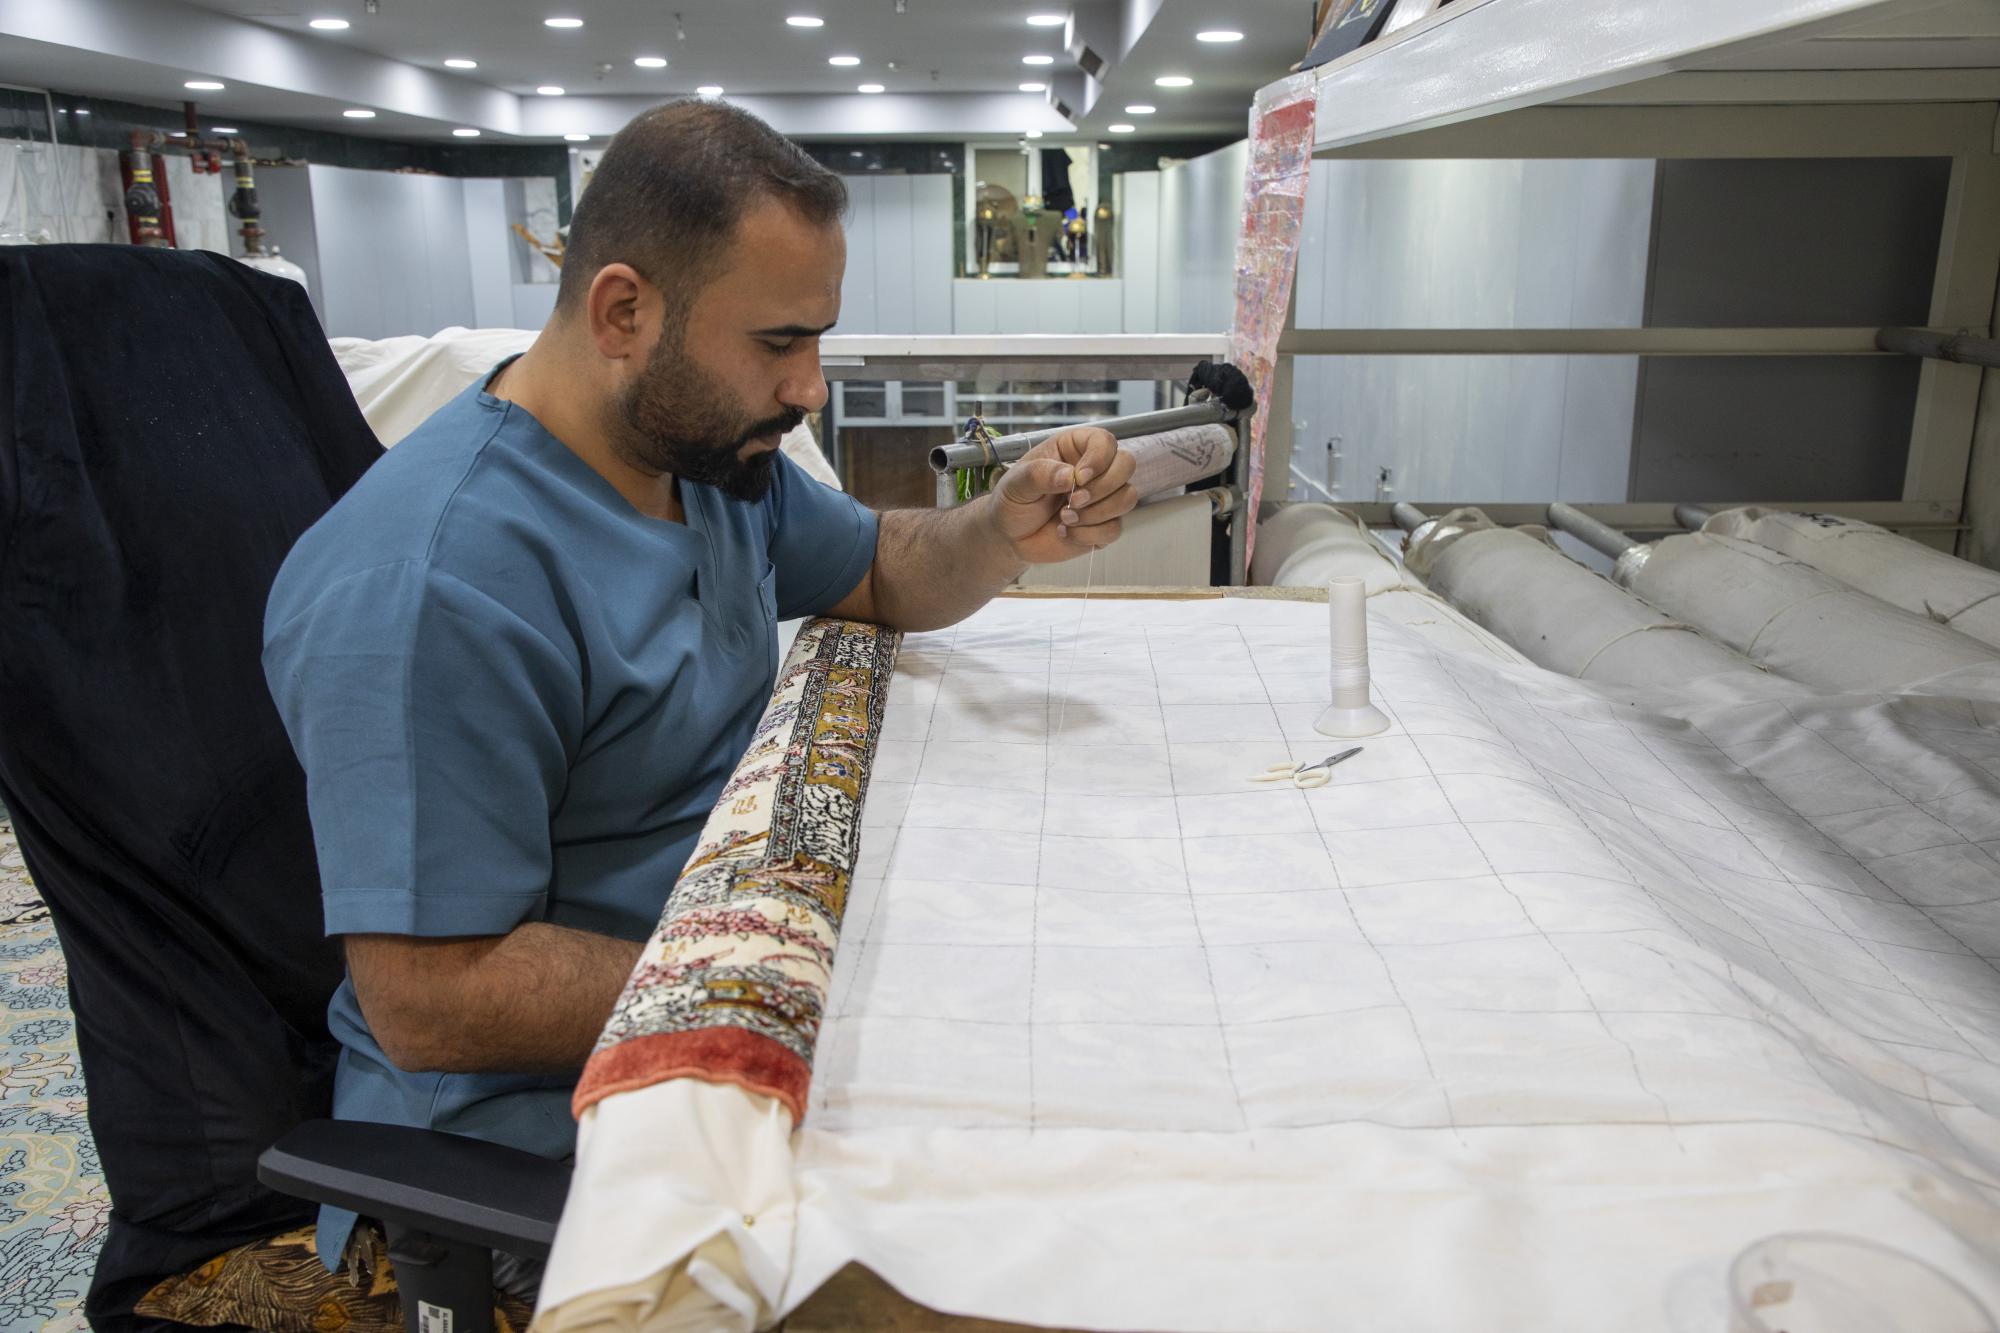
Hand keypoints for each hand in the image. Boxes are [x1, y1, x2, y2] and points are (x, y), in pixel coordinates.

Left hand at [987, 426, 1138, 564]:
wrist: (1011, 535)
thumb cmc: (1014, 500)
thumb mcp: (1017, 483)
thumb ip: (1040, 474)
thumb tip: (1070, 475)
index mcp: (1075, 449)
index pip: (1105, 441)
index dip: (1099, 459)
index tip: (1079, 477)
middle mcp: (1095, 470)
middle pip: (1127, 465)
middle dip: (1103, 486)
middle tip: (1073, 500)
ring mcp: (1103, 498)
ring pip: (1127, 498)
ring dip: (1096, 513)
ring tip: (1065, 518)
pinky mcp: (1103, 525)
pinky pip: (1114, 529)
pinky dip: (1089, 535)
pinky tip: (1065, 532)